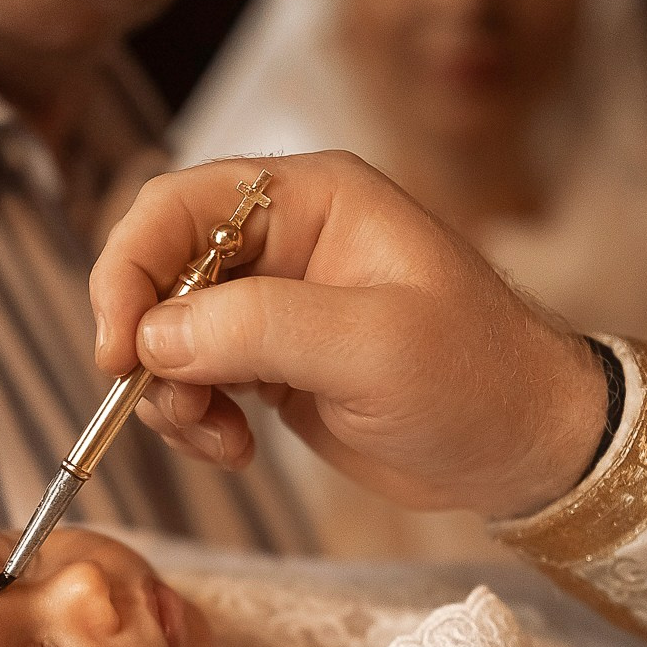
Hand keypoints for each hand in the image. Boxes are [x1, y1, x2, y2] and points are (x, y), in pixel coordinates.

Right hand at [90, 151, 608, 519]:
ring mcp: (275, 303)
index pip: (179, 206)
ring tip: (220, 439)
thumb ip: (261, 330)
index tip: (119, 348)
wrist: (528, 449)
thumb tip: (155, 335)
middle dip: (147, 342)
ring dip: (171, 392)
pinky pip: (196, 378)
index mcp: (312, 198)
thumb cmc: (477, 379)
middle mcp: (284, 239)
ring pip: (169, 332)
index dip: (131, 268)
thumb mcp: (374, 348)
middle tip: (170, 406)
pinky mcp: (273, 362)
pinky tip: (236, 447)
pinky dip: (195, 417)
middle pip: (161, 269)